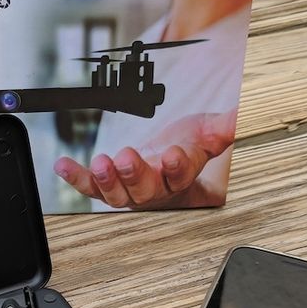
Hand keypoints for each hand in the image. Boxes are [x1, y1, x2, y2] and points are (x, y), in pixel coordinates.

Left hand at [54, 109, 237, 208]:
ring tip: (98, 162)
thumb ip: (225, 125)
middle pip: (145, 189)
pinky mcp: (107, 186)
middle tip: (126, 157)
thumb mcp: (207, 134)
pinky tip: (62, 164)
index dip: (177, 166)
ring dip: (106, 180)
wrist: (167, 166)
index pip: (181, 175)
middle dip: (134, 174)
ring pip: (117, 194)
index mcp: (180, 176)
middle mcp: (153, 188)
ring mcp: (128, 190)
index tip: (173, 153)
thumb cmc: (186, 149)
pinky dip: (75, 178)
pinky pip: (90, 188)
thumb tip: (244, 112)